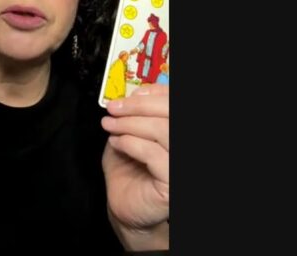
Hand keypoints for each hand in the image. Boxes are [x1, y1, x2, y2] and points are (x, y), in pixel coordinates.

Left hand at [101, 85, 168, 248]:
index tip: (130, 95)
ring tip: (111, 126)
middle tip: (114, 108)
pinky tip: (117, 143)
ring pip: (162, 131)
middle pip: (171, 112)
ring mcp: (182, 164)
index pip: (175, 102)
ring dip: (131, 124)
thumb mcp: (131, 132)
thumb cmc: (130, 168)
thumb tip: (138, 92)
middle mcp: (185, 143)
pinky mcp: (173, 181)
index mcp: (177, 130)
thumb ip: (139, 113)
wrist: (124, 204)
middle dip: (139, 106)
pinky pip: (153, 154)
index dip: (155, 93)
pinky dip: (131, 143)